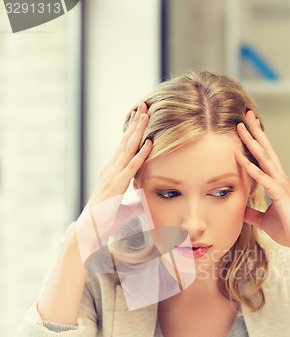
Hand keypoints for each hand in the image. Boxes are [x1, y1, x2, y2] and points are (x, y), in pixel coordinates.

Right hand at [76, 103, 152, 261]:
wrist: (90, 229)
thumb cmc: (106, 220)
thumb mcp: (125, 207)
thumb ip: (135, 202)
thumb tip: (145, 202)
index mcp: (112, 171)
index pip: (124, 146)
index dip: (132, 130)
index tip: (139, 115)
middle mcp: (111, 169)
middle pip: (125, 141)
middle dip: (135, 123)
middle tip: (144, 105)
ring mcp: (113, 175)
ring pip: (128, 148)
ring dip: (138, 131)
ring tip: (146, 114)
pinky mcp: (117, 185)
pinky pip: (132, 167)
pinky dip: (142, 154)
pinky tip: (150, 143)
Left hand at [236, 110, 289, 251]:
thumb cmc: (287, 230)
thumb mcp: (263, 220)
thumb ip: (252, 213)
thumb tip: (240, 209)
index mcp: (276, 182)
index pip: (264, 157)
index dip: (255, 141)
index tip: (246, 126)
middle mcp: (279, 178)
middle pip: (265, 150)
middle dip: (255, 131)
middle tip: (245, 114)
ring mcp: (281, 185)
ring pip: (265, 158)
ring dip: (252, 142)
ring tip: (241, 127)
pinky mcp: (280, 195)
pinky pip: (263, 178)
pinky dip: (251, 167)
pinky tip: (240, 157)